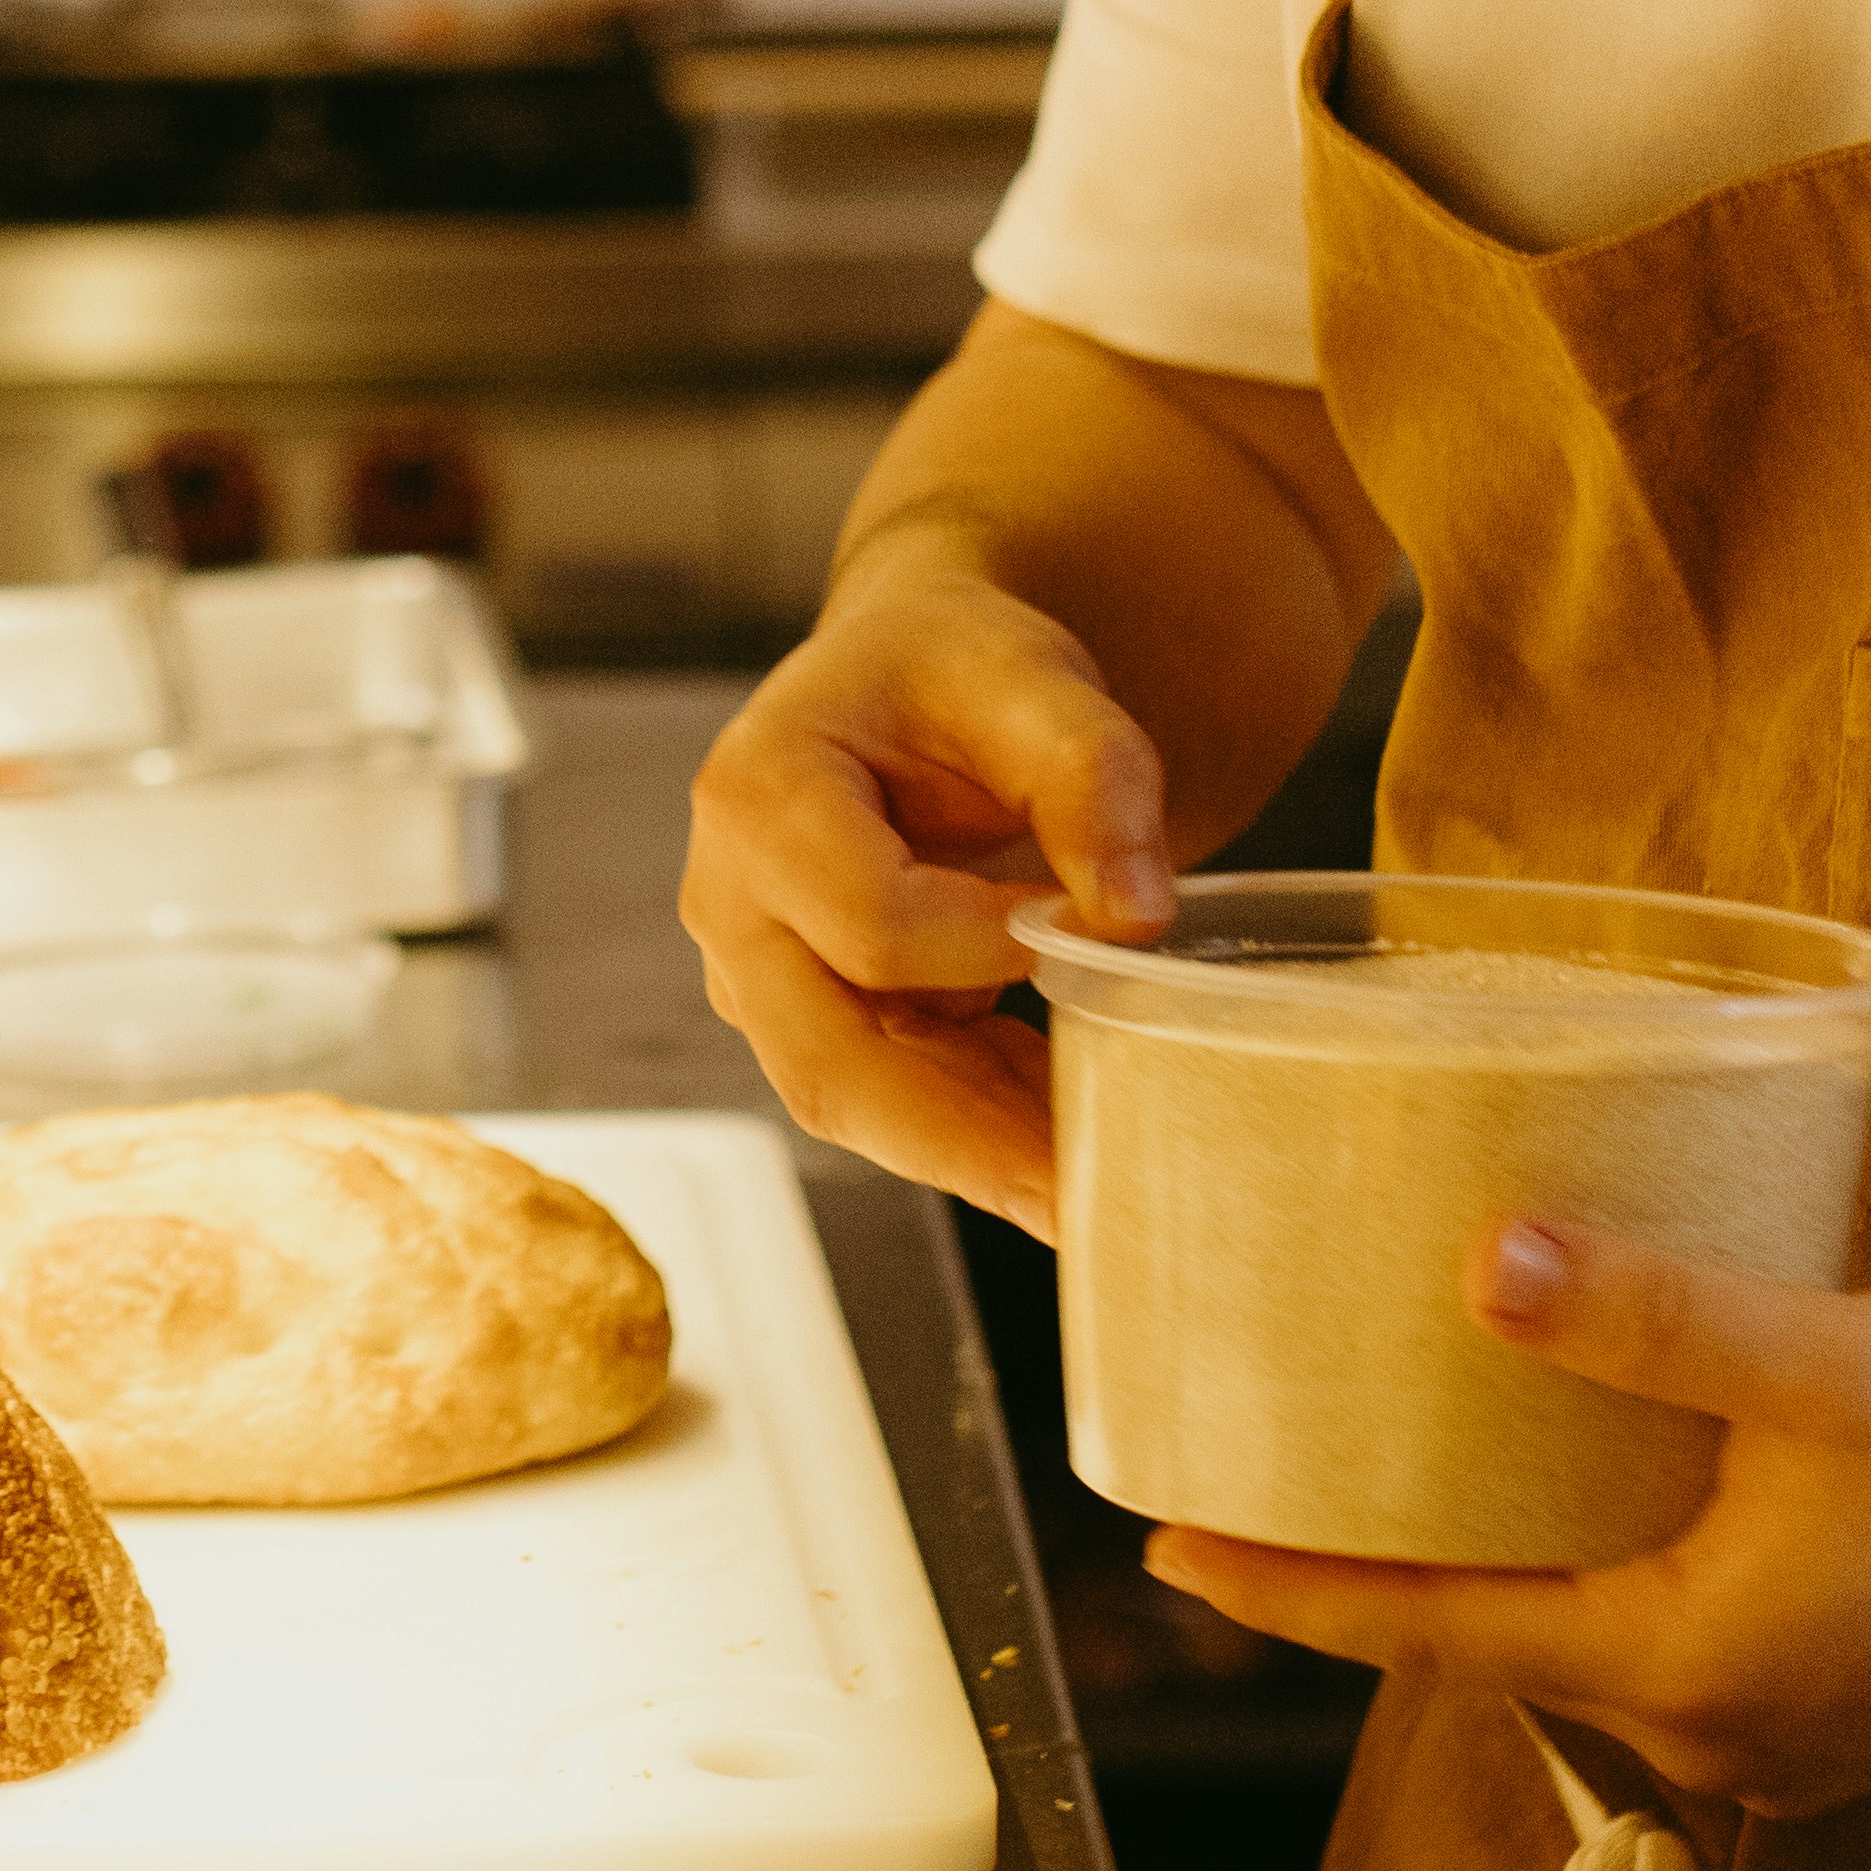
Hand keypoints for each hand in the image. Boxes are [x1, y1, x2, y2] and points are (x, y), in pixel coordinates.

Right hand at [676, 570, 1181, 1237]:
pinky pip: (894, 1099)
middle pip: (829, 1060)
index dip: (989, 946)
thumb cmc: (954, 670)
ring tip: (1093, 1189)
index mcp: (757, 795)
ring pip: (856, 1104)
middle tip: (1078, 1200)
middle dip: (961, 1140)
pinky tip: (1072, 1145)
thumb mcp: (1031, 677)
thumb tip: (1139, 915)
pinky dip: (983, 1131)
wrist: (909, 682)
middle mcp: (730, 904)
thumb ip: (1092, 772)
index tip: (1105, 933)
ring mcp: (763, 977)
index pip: (870, 921)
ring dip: (976, 1156)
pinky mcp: (815, 1021)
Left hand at [1138, 1219, 1870, 1811]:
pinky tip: (1595, 1488)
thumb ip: (1649, 1316)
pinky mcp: (1847, 1707)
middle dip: (1381, 1568)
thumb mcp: (1820, 1365)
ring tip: (1407, 1472)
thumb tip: (1484, 1264)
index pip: (1426, 1629)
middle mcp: (1712, 1732)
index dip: (1287, 1585)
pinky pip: (1671, 1642)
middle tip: (1264, 1482)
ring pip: (1587, 1641)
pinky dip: (1603, 1569)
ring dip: (1500, 1565)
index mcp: (1679, 1668)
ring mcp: (1785, 1734)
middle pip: (1495, 1642)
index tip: (1161, 1550)